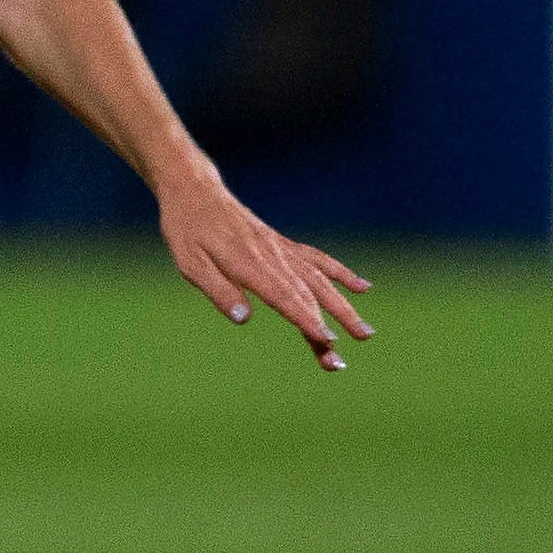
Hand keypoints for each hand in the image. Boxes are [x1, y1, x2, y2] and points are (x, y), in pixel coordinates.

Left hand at [159, 181, 374, 371]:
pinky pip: (317, 259)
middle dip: (328, 328)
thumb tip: (243, 318)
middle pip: (307, 296)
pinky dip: (341, 273)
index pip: (284, 297)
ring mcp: (282, 250)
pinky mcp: (283, 245)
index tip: (328, 341)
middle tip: (341, 361)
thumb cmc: (187, 230)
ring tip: (365, 333)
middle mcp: (273, 257)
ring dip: (343, 308)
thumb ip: (218, 290)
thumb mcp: (190, 263)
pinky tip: (363, 287)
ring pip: (319, 281)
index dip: (306, 320)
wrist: (195, 191)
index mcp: (249, 264)